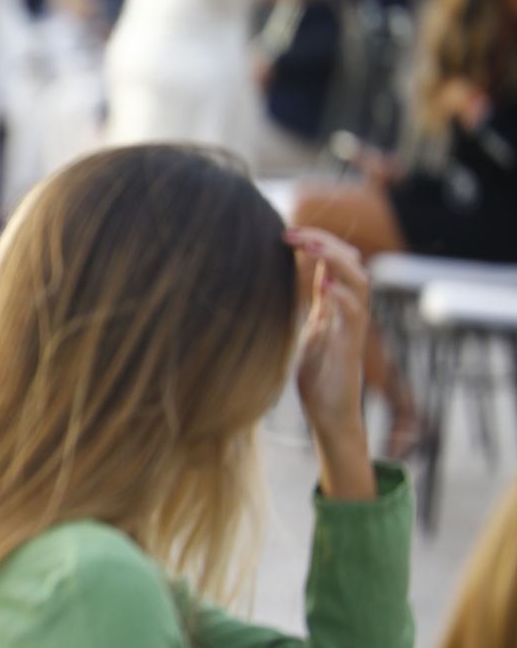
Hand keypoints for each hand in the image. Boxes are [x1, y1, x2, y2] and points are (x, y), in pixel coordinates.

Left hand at [285, 227, 375, 499]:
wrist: (331, 415)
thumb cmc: (319, 376)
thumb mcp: (309, 331)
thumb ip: (312, 305)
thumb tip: (304, 276)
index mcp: (335, 306)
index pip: (334, 262)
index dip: (317, 243)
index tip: (286, 232)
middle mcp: (348, 312)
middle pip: (352, 264)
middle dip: (327, 242)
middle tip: (295, 232)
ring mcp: (352, 329)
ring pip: (360, 283)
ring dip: (337, 261)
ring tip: (313, 246)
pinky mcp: (350, 348)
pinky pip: (355, 316)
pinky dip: (343, 298)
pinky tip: (326, 285)